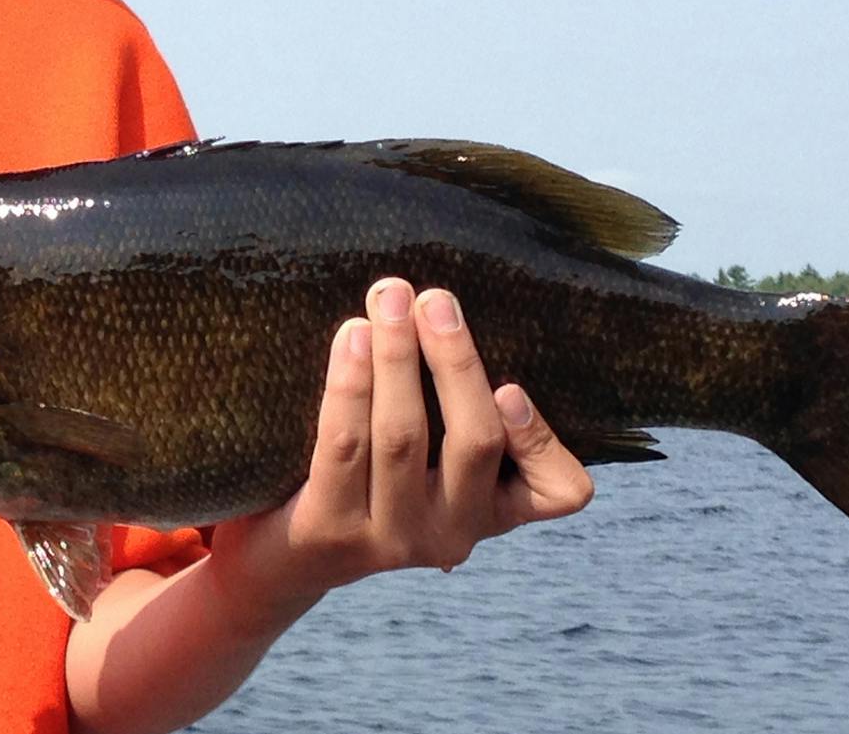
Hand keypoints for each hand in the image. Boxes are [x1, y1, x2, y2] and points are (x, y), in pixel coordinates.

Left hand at [206, 277, 592, 632]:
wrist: (291, 550)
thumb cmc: (378, 475)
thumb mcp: (439, 459)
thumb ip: (462, 404)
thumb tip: (450, 306)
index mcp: (494, 511)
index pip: (558, 491)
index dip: (540, 440)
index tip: (511, 385)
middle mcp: (452, 533)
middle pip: (473, 443)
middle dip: (454, 361)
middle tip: (434, 299)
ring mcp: (392, 538)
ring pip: (402, 436)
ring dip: (397, 357)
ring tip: (389, 298)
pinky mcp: (332, 529)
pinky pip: (343, 443)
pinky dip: (350, 383)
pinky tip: (352, 336)